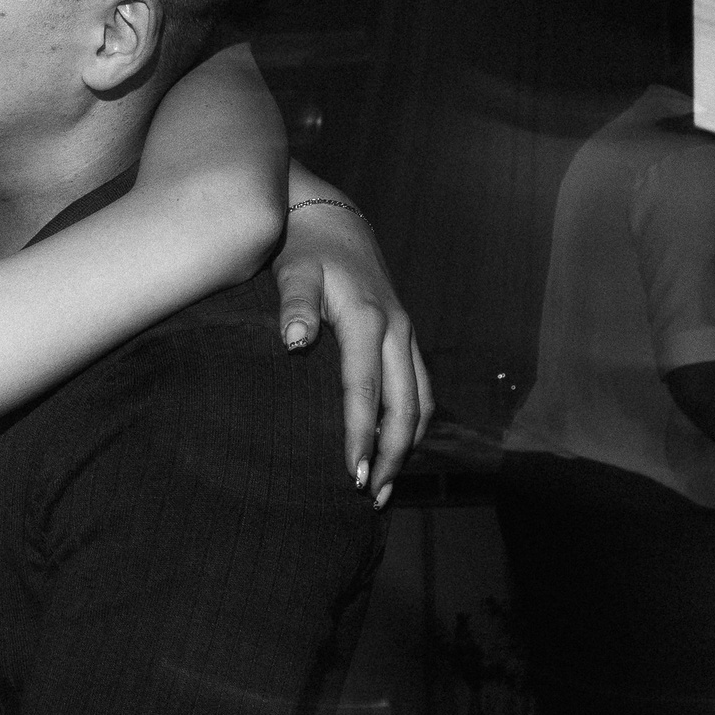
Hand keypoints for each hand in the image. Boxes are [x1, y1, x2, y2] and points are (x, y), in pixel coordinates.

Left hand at [274, 199, 432, 504]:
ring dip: (407, 443)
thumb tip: (295, 341)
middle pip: (405, 404)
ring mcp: (405, 332)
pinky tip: (395, 447)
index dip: (361, 435)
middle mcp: (397, 329)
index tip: (353, 475)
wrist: (329, 217)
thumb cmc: (303, 248)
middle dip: (393, 454)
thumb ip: (294, 305)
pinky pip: (420, 387)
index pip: (365, 390)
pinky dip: (412, 421)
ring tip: (386, 484)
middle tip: (372, 497)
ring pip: (421, 399)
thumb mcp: (293, 270)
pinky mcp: (405, 335)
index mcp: (369, 319)